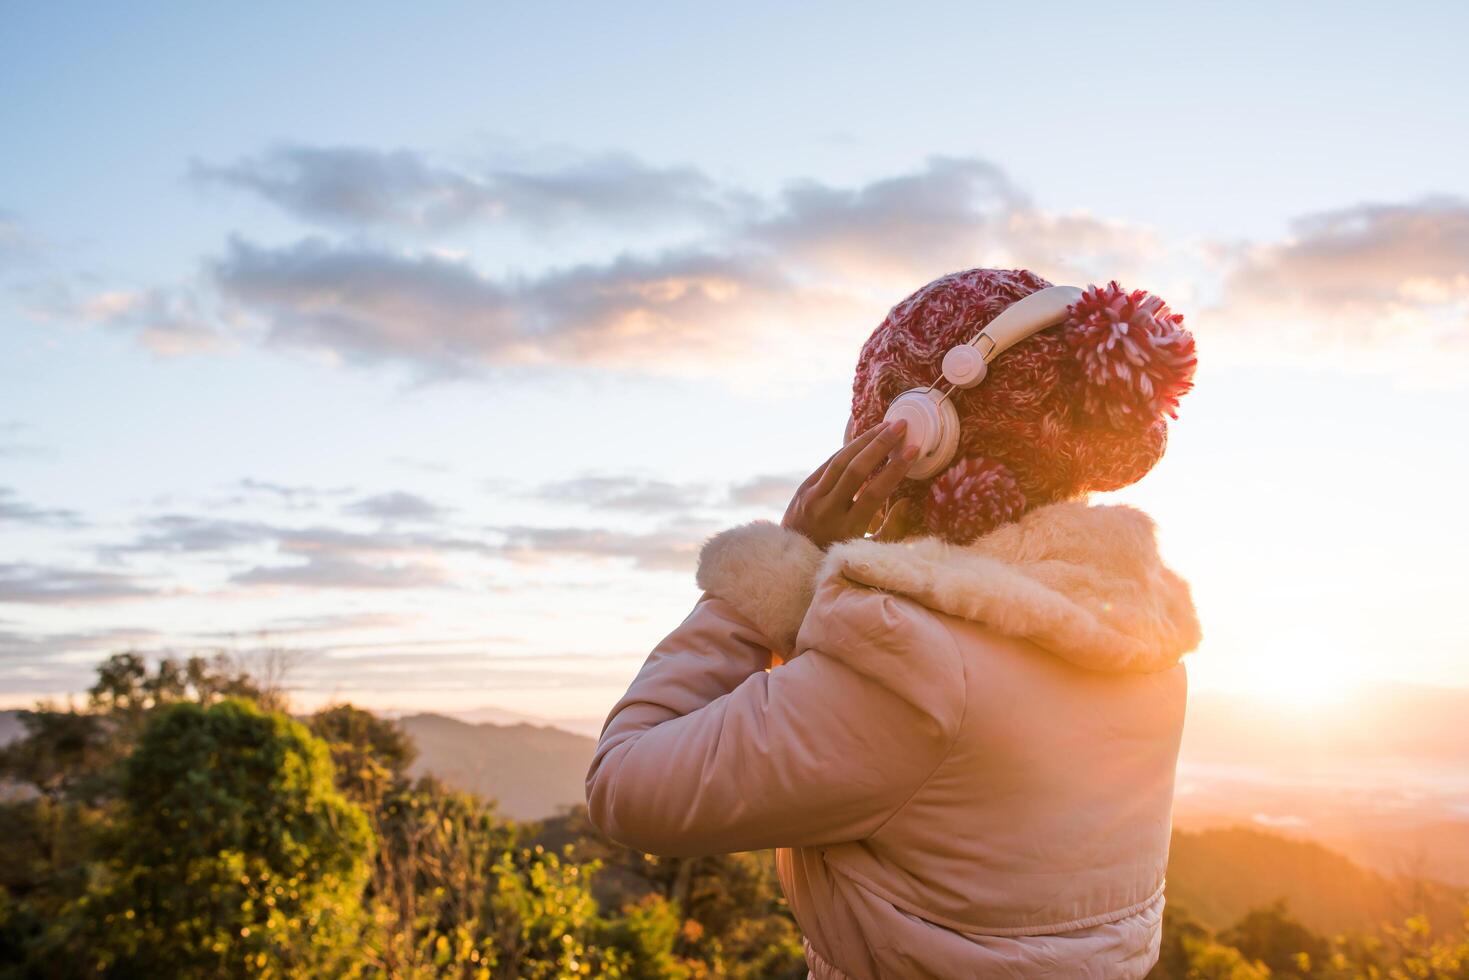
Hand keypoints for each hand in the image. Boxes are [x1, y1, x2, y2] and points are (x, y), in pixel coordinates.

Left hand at [782, 419, 919, 549]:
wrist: (791, 562)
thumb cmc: (838, 556)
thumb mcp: (868, 551)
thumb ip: (891, 529)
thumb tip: (907, 501)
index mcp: (846, 529)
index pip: (873, 493)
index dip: (894, 470)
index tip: (912, 450)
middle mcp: (826, 510)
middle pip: (855, 470)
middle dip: (880, 445)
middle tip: (901, 426)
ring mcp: (811, 497)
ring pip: (840, 461)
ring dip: (864, 440)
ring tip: (886, 426)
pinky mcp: (802, 489)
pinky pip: (828, 464)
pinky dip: (847, 449)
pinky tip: (864, 438)